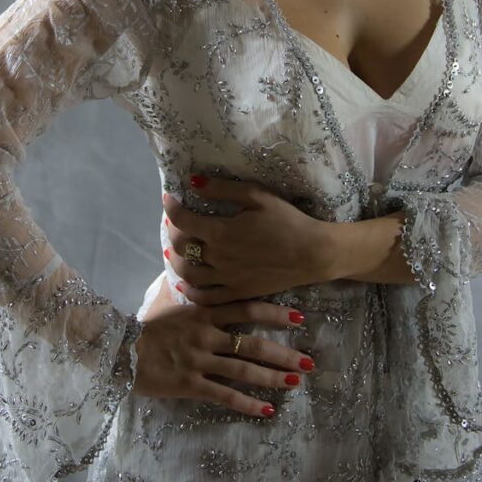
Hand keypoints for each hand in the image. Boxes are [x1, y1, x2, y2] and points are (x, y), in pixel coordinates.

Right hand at [132, 298, 315, 417]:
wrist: (121, 350)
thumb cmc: (151, 330)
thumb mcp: (179, 309)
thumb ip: (205, 307)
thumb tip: (228, 301)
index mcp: (204, 312)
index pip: (247, 308)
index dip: (275, 312)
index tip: (300, 316)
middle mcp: (206, 334)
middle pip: (253, 342)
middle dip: (284, 352)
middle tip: (309, 361)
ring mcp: (199, 360)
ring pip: (243, 369)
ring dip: (272, 376)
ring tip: (295, 382)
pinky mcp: (191, 384)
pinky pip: (225, 395)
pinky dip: (247, 403)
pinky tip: (267, 409)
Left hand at [162, 177, 330, 304]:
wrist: (312, 253)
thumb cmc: (287, 220)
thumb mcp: (257, 196)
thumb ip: (223, 189)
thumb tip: (194, 183)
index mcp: (221, 232)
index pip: (183, 220)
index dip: (171, 207)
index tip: (168, 198)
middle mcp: (218, 258)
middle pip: (181, 247)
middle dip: (173, 232)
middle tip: (175, 222)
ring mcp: (226, 279)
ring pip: (188, 275)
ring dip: (177, 261)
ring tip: (176, 251)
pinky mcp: (237, 293)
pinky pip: (205, 298)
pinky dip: (190, 291)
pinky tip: (187, 282)